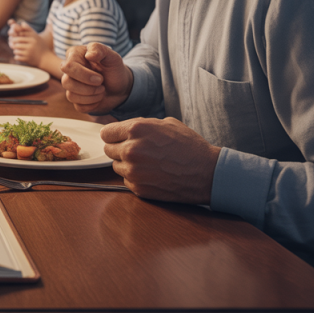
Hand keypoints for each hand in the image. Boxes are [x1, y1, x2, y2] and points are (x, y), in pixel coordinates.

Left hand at [7, 20, 43, 65]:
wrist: (46, 58)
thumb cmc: (40, 46)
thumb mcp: (36, 37)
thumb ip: (29, 30)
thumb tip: (22, 23)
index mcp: (32, 39)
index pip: (19, 36)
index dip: (15, 38)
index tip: (16, 40)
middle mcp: (31, 45)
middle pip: (16, 43)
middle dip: (14, 44)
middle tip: (16, 45)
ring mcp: (29, 53)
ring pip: (15, 51)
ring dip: (16, 51)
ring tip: (19, 51)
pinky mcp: (27, 59)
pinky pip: (16, 57)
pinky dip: (17, 57)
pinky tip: (21, 56)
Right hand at [60, 43, 133, 114]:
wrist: (121, 86)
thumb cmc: (114, 69)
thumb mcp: (112, 56)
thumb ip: (100, 50)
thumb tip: (89, 55)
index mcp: (75, 56)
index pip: (68, 66)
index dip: (84, 75)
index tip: (100, 78)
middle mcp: (69, 71)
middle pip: (66, 82)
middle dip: (88, 87)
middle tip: (102, 85)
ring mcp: (71, 86)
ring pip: (70, 96)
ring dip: (92, 96)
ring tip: (102, 90)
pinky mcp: (76, 100)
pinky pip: (78, 106)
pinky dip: (92, 104)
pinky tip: (99, 98)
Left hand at [101, 117, 220, 204]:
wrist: (207, 173)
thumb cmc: (189, 146)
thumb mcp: (166, 124)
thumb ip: (141, 125)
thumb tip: (123, 128)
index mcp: (136, 130)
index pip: (106, 133)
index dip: (114, 135)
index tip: (119, 138)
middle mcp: (131, 150)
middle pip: (108, 150)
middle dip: (120, 149)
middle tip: (138, 151)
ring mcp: (134, 171)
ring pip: (116, 166)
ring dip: (127, 164)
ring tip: (148, 162)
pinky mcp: (139, 188)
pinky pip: (126, 180)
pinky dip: (136, 177)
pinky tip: (152, 174)